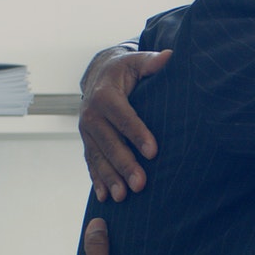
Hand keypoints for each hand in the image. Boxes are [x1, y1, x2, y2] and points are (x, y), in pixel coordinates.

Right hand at [79, 48, 172, 202]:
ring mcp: (86, 130)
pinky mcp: (86, 141)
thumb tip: (168, 56)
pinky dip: (97, 180)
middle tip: (140, 184)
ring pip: (98, 157)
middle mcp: (91, 114)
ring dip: (110, 178)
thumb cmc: (125, 70)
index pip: (123, 116)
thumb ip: (151, 62)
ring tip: (123, 197)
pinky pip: (91, 162)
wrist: (99, 74)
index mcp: (105, 94)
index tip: (153, 152)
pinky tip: (105, 197)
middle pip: (110, 142)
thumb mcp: (137, 62)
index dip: (137, 134)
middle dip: (125, 164)